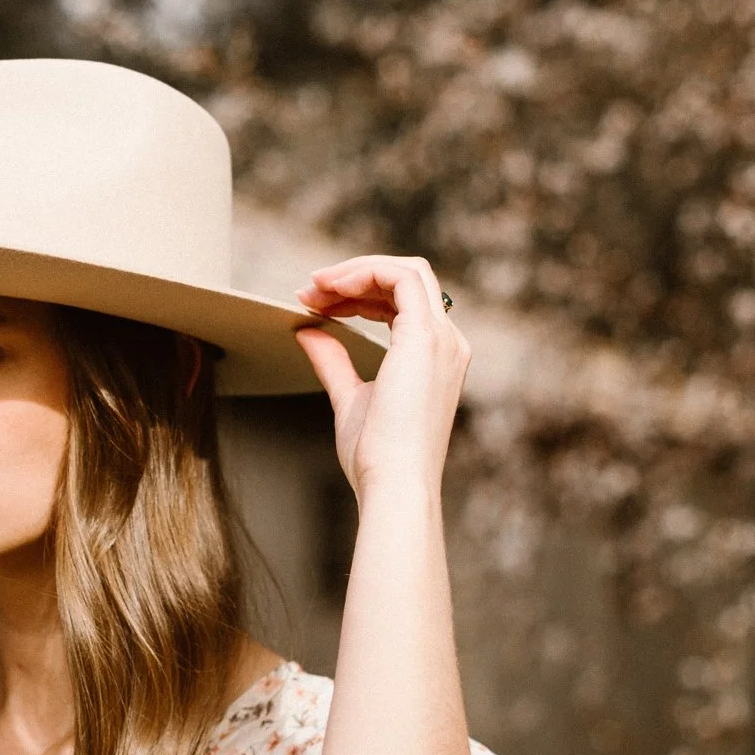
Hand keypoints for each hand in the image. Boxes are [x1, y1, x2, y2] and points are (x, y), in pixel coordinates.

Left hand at [295, 256, 469, 501]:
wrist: (394, 483)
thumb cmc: (376, 457)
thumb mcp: (350, 398)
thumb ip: (334, 362)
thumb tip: (307, 332)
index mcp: (435, 357)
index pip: (402, 302)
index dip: (357, 295)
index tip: (313, 305)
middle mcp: (447, 342)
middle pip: (407, 279)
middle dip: (354, 277)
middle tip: (308, 291)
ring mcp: (441, 338)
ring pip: (406, 270)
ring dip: (355, 272)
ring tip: (313, 289)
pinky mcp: (425, 336)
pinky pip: (400, 277)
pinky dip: (363, 272)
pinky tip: (330, 289)